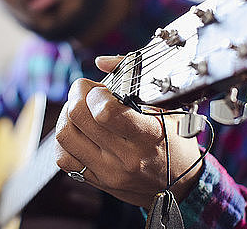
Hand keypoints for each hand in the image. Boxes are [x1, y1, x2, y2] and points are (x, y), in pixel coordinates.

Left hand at [54, 55, 201, 207]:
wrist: (183, 184)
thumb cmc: (176, 140)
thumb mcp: (170, 107)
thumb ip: (136, 78)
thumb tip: (101, 61)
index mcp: (148, 135)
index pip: (106, 112)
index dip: (95, 92)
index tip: (101, 89)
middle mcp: (127, 157)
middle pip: (77, 117)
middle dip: (77, 94)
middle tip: (86, 92)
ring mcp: (109, 172)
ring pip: (64, 136)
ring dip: (67, 116)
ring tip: (80, 110)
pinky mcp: (97, 181)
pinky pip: (63, 158)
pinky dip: (64, 140)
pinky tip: (78, 131)